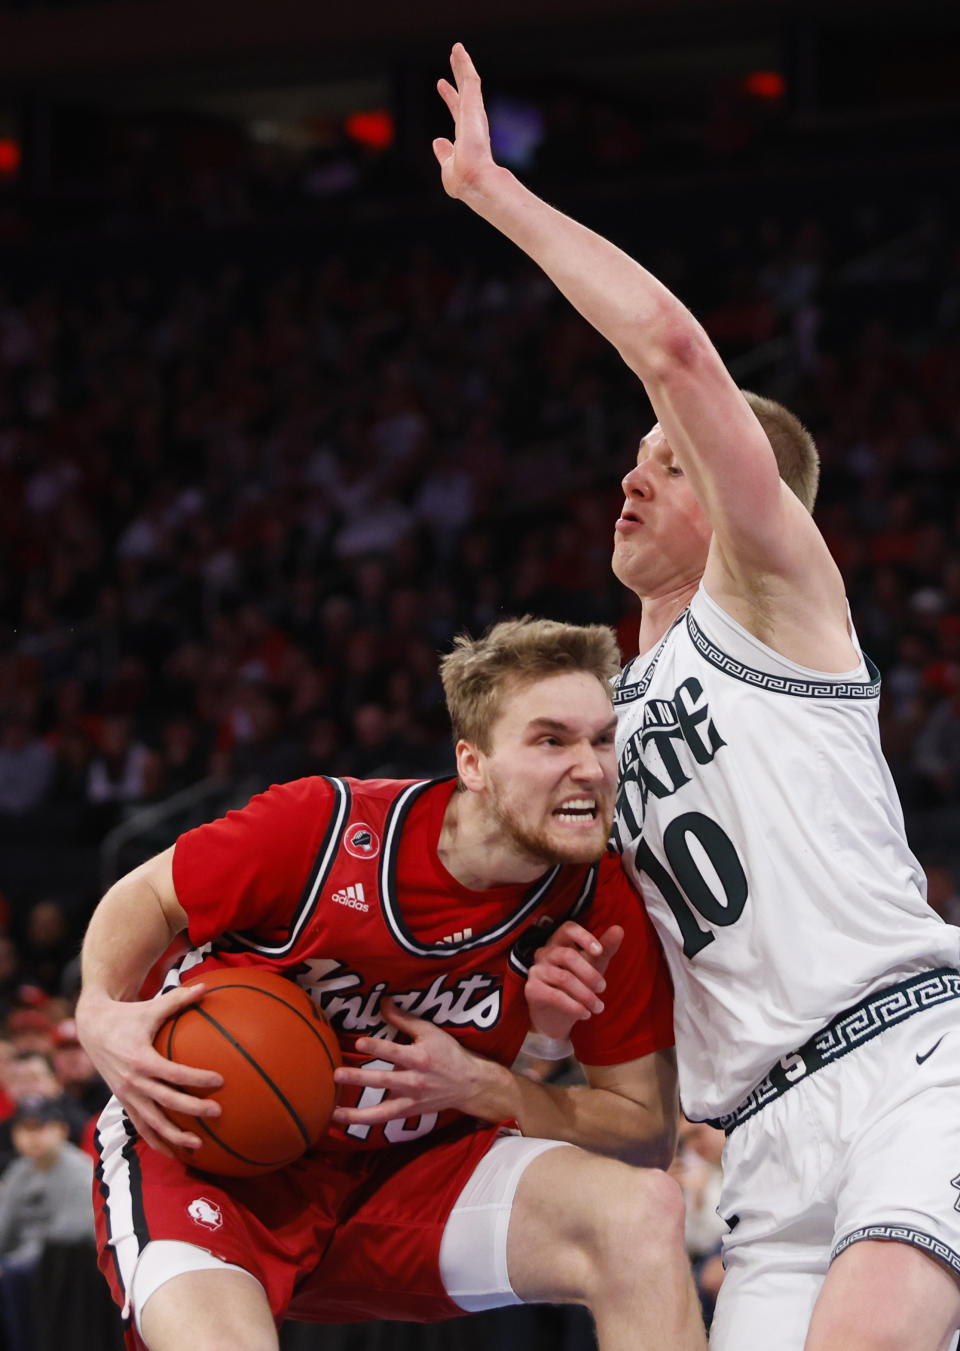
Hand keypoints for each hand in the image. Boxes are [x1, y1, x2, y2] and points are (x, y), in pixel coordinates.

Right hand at [75, 983, 223, 1156]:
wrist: (92, 1027)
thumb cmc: (127, 1015)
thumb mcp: (151, 1007)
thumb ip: (178, 999)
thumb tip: (206, 987)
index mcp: (140, 1059)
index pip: (173, 1073)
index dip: (196, 1079)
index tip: (220, 1081)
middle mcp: (131, 1081)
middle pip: (165, 1101)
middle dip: (192, 1110)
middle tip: (218, 1113)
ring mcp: (125, 1094)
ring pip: (151, 1122)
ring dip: (173, 1136)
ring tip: (199, 1145)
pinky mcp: (122, 1101)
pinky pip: (140, 1126)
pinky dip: (156, 1140)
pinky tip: (174, 1152)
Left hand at [330, 998, 492, 1128]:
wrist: (468, 1084)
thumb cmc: (448, 1053)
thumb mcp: (430, 1031)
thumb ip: (404, 1019)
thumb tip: (383, 1001)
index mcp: (419, 1058)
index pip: (394, 1052)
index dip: (377, 1046)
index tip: (360, 1042)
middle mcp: (413, 1081)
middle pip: (383, 1080)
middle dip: (359, 1078)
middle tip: (337, 1075)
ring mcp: (410, 1100)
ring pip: (380, 1111)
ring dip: (356, 1113)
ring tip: (333, 1112)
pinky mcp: (407, 1112)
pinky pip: (382, 1119)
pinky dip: (363, 1120)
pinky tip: (341, 1118)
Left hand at [433, 43, 498, 200]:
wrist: (474, 180)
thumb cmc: (462, 181)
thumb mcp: (448, 167)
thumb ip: (444, 153)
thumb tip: (437, 141)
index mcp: (466, 138)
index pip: (457, 112)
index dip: (449, 97)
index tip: (441, 84)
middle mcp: (472, 123)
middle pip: (464, 93)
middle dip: (458, 76)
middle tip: (454, 59)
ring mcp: (473, 114)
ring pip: (468, 83)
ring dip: (462, 64)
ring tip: (456, 48)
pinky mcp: (473, 107)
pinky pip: (469, 80)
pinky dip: (464, 64)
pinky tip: (459, 51)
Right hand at [525, 921, 623, 1040]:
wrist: (557, 1016)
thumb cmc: (577, 984)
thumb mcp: (594, 965)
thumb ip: (605, 948)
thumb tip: (619, 929)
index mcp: (559, 942)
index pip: (568, 928)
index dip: (584, 936)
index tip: (600, 951)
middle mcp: (545, 952)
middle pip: (568, 955)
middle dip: (590, 973)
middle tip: (603, 988)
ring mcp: (536, 970)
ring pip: (564, 978)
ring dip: (586, 995)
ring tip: (599, 1008)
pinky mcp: (532, 989)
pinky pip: (555, 996)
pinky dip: (574, 1006)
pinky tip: (585, 1014)